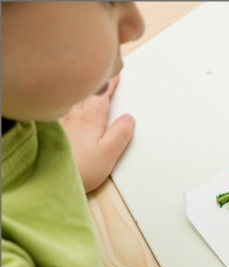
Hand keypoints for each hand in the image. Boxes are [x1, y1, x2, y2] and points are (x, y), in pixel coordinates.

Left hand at [60, 75, 134, 192]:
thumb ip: (120, 135)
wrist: (49, 179)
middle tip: (100, 74)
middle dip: (93, 82)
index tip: (115, 73)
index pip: (101, 95)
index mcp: (89, 120)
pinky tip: (66, 105)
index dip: (109, 83)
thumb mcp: (108, 155)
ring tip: (85, 85)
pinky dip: (65, 102)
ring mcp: (59, 122)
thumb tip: (129, 119)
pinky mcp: (50, 130)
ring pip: (70, 98)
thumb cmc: (80, 169)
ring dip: (78, 90)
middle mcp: (72, 116)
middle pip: (84, 92)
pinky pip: (59, 109)